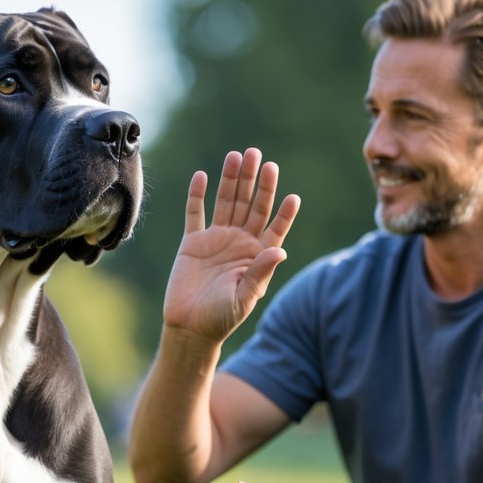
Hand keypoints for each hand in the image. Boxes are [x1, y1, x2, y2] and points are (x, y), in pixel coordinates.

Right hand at [162, 149, 299, 343]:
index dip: (284, 213)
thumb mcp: (244, 297)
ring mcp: (216, 239)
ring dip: (231, 179)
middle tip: (260, 157)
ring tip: (237, 155)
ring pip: (226, 202)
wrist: (189, 327)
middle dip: (256, 182)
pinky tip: (202, 176)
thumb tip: (279, 250)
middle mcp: (240, 242)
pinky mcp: (193, 242)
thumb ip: (260, 272)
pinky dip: (197, 195)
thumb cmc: (221, 318)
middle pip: (251, 205)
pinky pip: (195, 213)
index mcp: (257, 255)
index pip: (275, 227)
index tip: (293, 197)